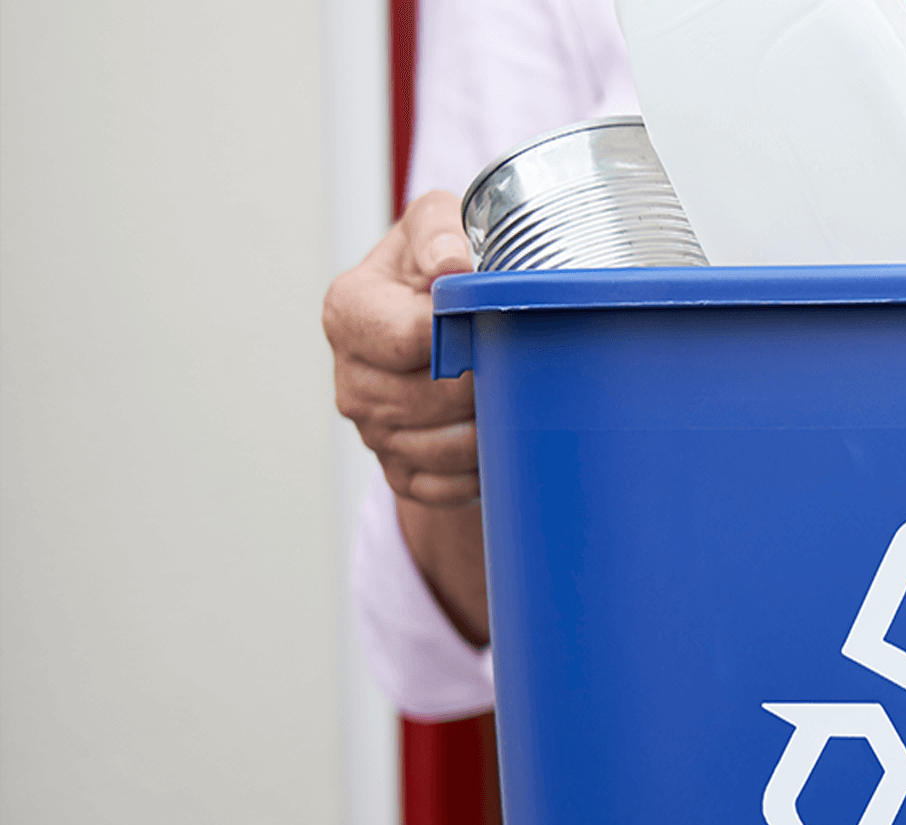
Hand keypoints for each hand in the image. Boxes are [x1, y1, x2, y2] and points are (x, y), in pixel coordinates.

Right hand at [325, 191, 489, 643]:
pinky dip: (479, 472)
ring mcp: (372, 429)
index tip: (496, 324)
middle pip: (428, 398)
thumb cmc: (441, 264)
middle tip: (523, 367)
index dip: (459, 335)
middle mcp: (351, 375)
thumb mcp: (436, 223)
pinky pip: (441, 488)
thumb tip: (451, 264)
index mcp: (350, 311)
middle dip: (482, 385)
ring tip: (518, 402)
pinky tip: (501, 442)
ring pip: (439, 449)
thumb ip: (439, 230)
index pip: (406, 338)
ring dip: (487, 431)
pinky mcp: (397, 470)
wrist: (438, 317)